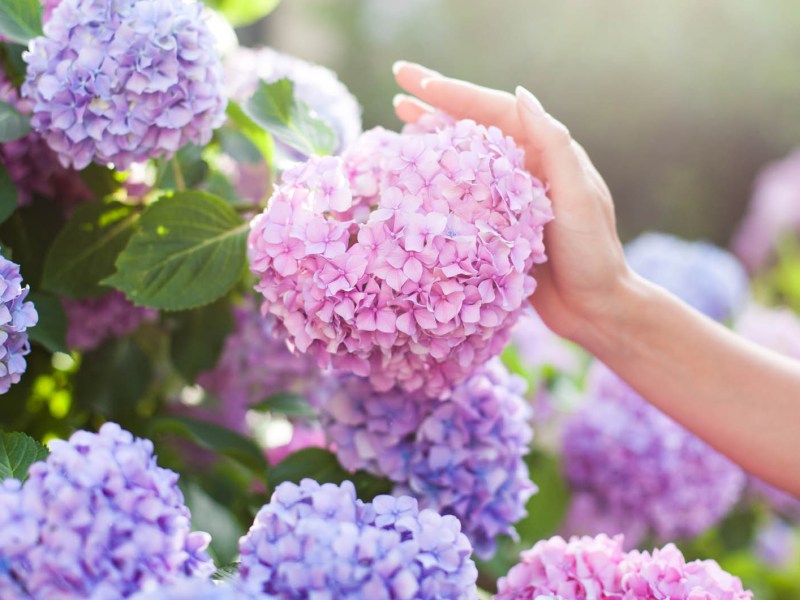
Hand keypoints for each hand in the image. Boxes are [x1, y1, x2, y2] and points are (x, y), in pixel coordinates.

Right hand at [393, 61, 634, 342]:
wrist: (594, 309)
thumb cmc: (593, 254)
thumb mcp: (578, 197)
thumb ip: (554, 146)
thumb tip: (520, 94)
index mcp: (545, 153)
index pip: (494, 110)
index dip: (453, 93)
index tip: (416, 81)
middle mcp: (524, 168)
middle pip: (474, 126)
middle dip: (436, 105)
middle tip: (397, 86)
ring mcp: (508, 197)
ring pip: (465, 157)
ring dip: (434, 138)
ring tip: (399, 122)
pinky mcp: (496, 225)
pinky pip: (461, 194)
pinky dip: (438, 181)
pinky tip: (416, 178)